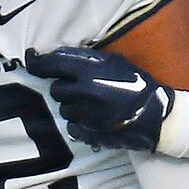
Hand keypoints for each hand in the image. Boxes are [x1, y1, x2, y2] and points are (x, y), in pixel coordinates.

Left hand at [27, 45, 173, 150]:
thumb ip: (85, 59)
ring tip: (93, 104)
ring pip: (63, 109)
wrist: (157, 115)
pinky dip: (79, 123)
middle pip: (55, 89)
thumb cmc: (137, 84)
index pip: (49, 64)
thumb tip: (56, 55)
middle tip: (81, 87)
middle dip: (64, 87)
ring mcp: (86, 114)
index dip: (36, 62)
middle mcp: (84, 92)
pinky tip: (94, 119)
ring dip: (73, 106)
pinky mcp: (90, 133)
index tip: (31, 59)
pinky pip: (72, 127)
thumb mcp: (114, 61)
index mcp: (88, 70)